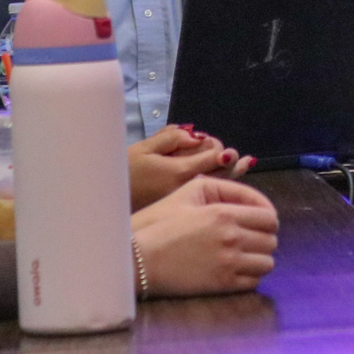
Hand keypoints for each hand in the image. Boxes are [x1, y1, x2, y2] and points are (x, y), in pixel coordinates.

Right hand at [127, 125, 253, 209]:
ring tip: (247, 164)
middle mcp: (191, 190)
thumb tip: (195, 135)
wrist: (107, 211)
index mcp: (181, 171)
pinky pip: (214, 202)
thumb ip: (171, 138)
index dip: (216, 146)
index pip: (215, 153)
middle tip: (233, 156)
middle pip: (225, 172)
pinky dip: (225, 190)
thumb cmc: (123, 177)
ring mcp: (191, 207)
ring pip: (224, 189)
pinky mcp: (188, 218)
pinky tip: (228, 185)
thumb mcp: (143, 150)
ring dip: (235, 174)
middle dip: (231, 161)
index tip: (208, 144)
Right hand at [131, 176, 277, 296]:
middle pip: (271, 240)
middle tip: (249, 239)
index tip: (259, 223)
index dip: (268, 219)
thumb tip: (251, 201)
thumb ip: (224, 190)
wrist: (137, 260)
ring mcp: (228, 263)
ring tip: (243, 256)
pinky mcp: (221, 284)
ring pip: (267, 262)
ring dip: (259, 258)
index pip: (270, 217)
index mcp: (225, 213)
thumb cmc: (158, 224)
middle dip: (263, 238)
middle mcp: (232, 237)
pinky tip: (235, 270)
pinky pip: (254, 281)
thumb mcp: (189, 193)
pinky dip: (250, 276)